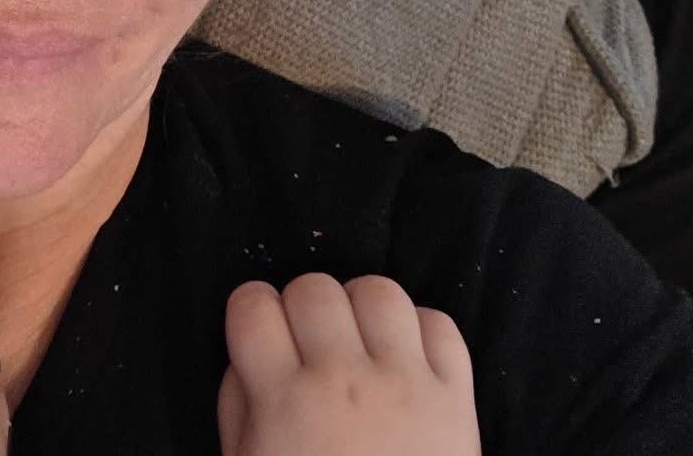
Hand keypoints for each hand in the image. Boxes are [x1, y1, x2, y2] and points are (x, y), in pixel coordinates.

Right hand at [218, 274, 479, 455]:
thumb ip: (238, 405)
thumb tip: (248, 356)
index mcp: (284, 400)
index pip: (252, 304)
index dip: (250, 311)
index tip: (259, 330)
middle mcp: (343, 379)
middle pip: (313, 287)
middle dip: (303, 308)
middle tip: (308, 345)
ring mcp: (405, 382)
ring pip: (377, 290)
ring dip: (360, 309)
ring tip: (358, 343)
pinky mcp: (455, 394)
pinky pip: (439, 322)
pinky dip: (419, 330)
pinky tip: (403, 358)